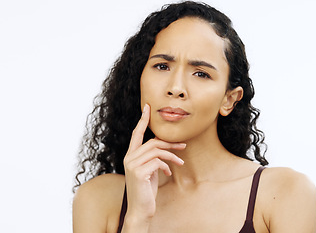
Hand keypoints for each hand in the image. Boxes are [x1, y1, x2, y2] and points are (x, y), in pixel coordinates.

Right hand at [123, 104, 184, 222]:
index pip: (136, 134)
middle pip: (152, 142)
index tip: (147, 107)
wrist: (140, 209)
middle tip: (183, 145)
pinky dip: (166, 166)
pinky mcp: (139, 172)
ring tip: (180, 162)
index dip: (142, 120)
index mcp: (130, 156)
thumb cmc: (146, 190)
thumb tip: (163, 145)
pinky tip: (168, 173)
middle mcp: (129, 158)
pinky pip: (158, 161)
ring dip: (172, 155)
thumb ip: (152, 157)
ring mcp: (132, 165)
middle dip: (170, 143)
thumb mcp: (149, 170)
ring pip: (156, 150)